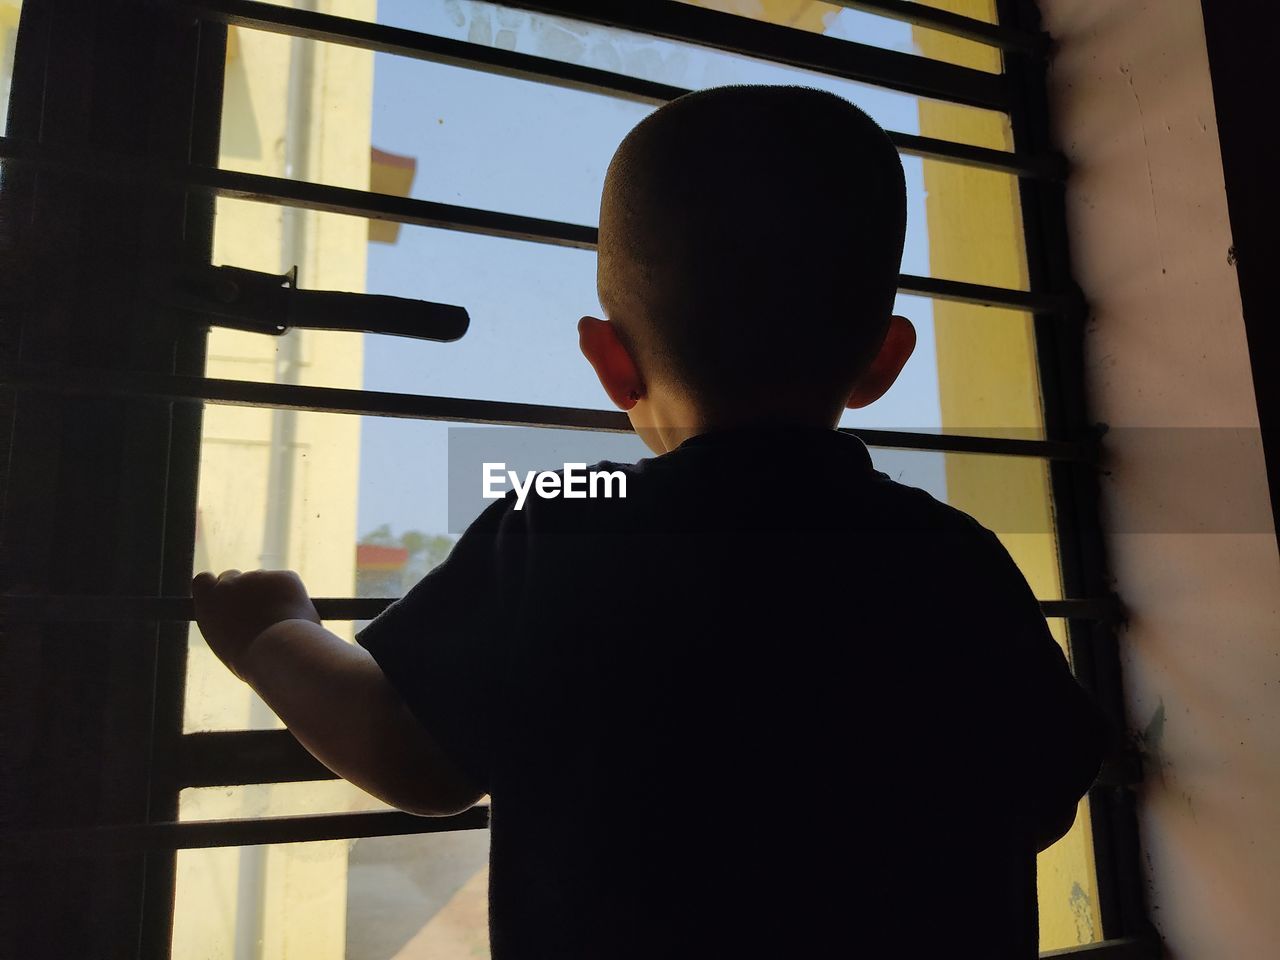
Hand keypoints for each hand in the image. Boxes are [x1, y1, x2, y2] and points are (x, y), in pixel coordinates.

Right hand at [191, 569, 321, 682]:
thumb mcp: (227, 644)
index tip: (225, 598)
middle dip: (244, 591)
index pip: (204, 580)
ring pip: (264, 582)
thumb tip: (239, 618)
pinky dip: (291, 594)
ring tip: (280, 624)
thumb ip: (227, 622)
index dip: (217, 588)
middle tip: (258, 611)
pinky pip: (286, 582)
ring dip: (269, 595)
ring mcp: (258, 577)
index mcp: (209, 600)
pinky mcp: (284, 576)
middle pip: (234, 578)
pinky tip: (294, 616)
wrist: (278, 652)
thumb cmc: (252, 660)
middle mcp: (230, 583)